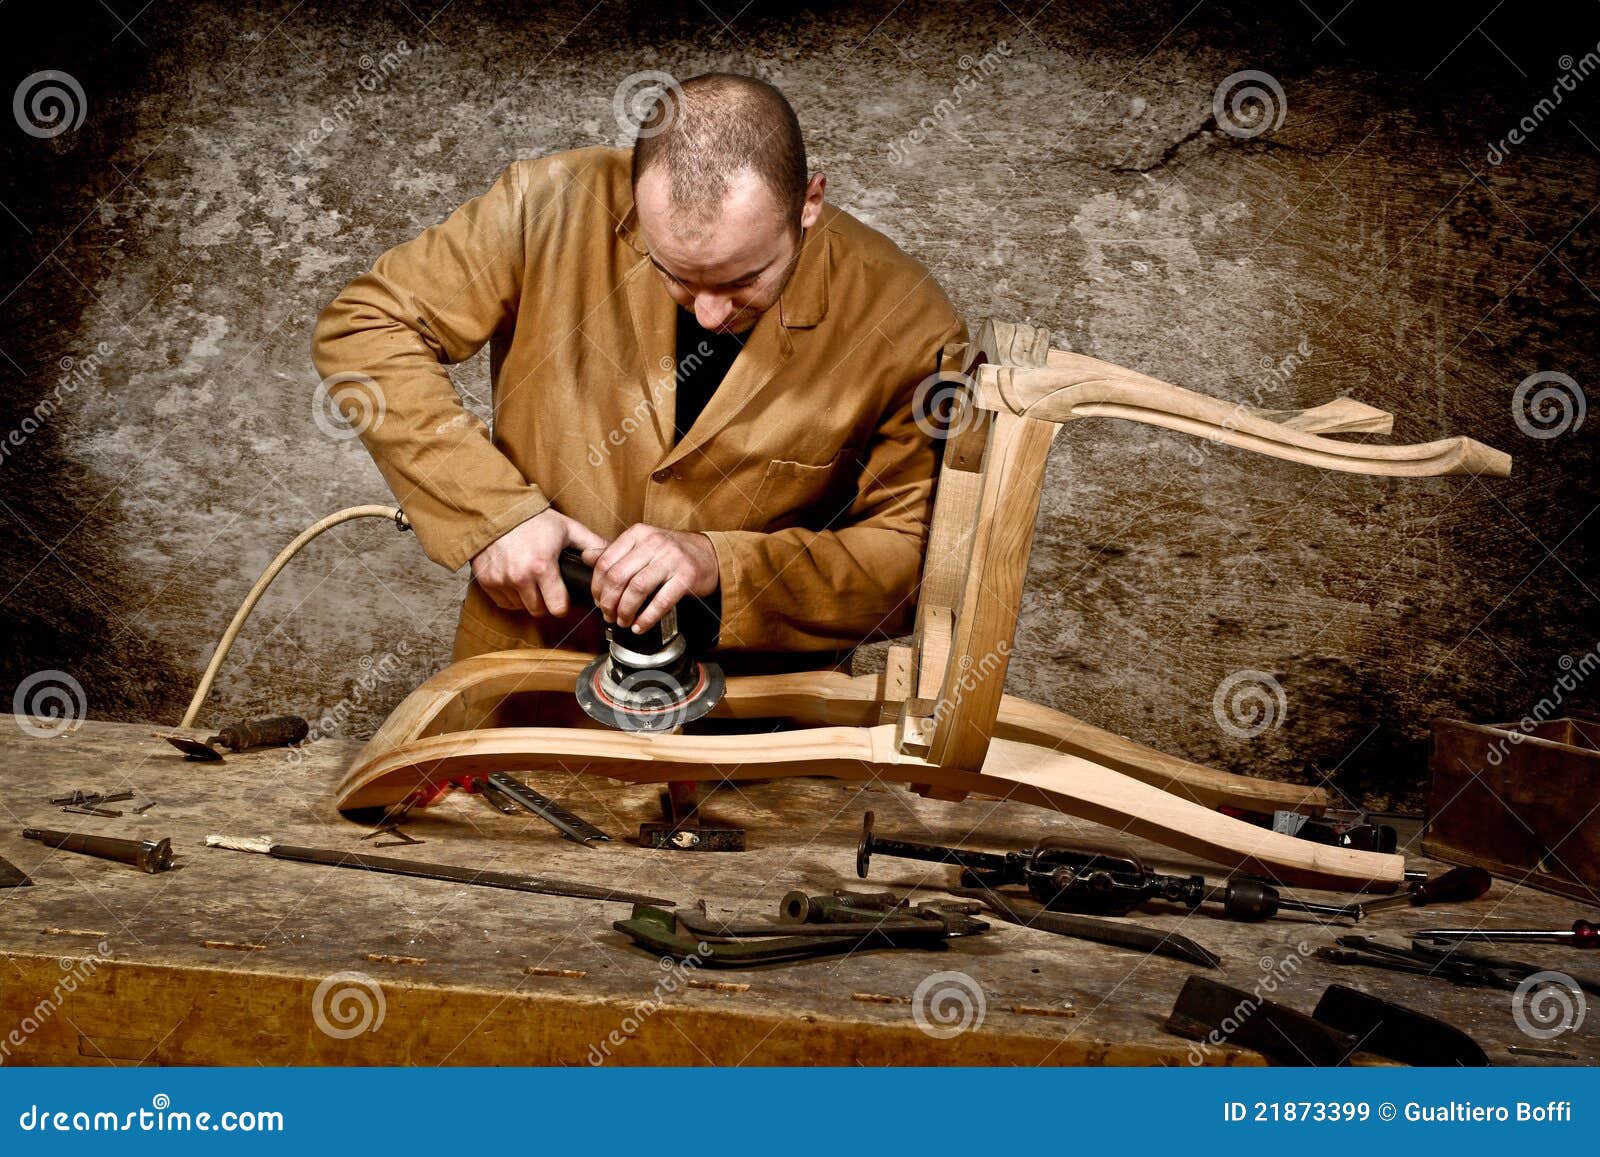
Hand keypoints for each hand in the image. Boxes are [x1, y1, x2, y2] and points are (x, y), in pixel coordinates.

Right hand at [470, 507, 607, 617]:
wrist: (496, 511)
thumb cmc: (533, 519)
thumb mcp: (567, 528)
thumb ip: (591, 544)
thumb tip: (612, 555)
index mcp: (542, 566)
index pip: (558, 608)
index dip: (563, 605)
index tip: (563, 598)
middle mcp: (520, 577)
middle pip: (539, 611)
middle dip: (546, 603)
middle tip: (548, 588)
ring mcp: (501, 580)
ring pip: (521, 607)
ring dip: (528, 599)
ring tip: (532, 580)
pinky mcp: (487, 581)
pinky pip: (503, 602)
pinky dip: (511, 596)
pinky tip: (516, 580)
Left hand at [591, 524, 718, 633]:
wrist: (711, 554)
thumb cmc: (674, 553)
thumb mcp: (643, 544)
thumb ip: (616, 552)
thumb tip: (587, 557)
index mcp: (638, 534)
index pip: (605, 560)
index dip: (597, 586)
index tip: (598, 600)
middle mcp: (654, 543)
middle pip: (618, 576)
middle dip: (608, 602)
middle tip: (608, 615)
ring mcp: (671, 559)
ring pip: (636, 589)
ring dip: (625, 611)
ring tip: (623, 621)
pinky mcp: (686, 577)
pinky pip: (661, 601)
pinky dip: (647, 618)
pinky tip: (640, 626)